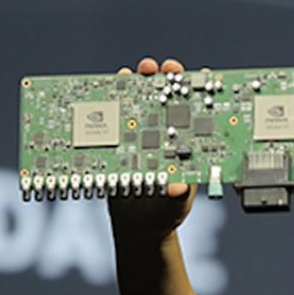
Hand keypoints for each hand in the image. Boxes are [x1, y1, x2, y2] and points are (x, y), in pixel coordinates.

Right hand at [108, 57, 197, 241]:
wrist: (137, 227)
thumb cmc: (164, 214)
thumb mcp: (175, 207)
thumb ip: (177, 197)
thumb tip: (177, 188)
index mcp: (187, 147)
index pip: (194, 113)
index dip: (193, 92)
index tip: (191, 77)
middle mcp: (165, 136)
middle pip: (165, 100)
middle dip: (160, 80)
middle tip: (155, 68)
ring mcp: (140, 137)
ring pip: (137, 105)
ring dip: (132, 85)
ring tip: (128, 74)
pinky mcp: (118, 143)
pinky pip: (111, 121)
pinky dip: (106, 106)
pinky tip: (100, 94)